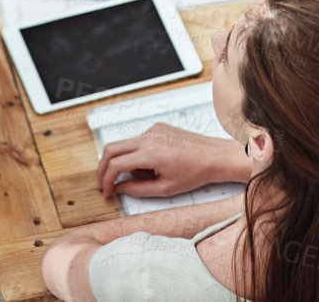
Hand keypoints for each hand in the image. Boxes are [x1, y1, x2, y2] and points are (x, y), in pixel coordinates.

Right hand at [96, 123, 248, 200]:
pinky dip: (137, 155)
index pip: (115, 165)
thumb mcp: (165, 188)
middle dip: (104, 168)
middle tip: (106, 183)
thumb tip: (119, 189)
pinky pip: (138, 141)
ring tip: (148, 175)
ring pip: (124, 145)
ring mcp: (153, 129)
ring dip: (125, 162)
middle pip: (111, 149)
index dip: (106, 180)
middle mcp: (149, 137)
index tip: (107, 191)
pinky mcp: (158, 127)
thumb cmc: (196, 172)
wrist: (214, 156)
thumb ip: (137, 190)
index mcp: (150, 152)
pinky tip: (155, 165)